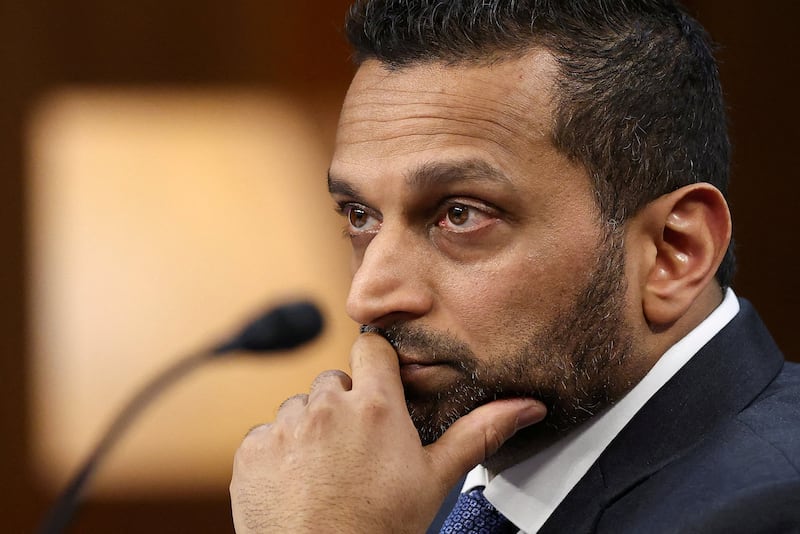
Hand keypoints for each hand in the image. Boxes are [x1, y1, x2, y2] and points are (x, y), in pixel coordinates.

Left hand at [230, 333, 545, 532]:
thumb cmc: (382, 529)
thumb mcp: (436, 480)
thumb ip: (478, 433)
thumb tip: (527, 405)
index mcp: (376, 407)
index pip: (372, 347)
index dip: (377, 367)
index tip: (380, 388)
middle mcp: (328, 406)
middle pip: (335, 382)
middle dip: (345, 407)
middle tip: (357, 450)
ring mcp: (286, 426)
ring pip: (300, 409)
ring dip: (311, 430)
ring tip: (327, 473)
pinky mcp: (252, 449)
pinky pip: (267, 435)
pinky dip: (279, 454)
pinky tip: (298, 484)